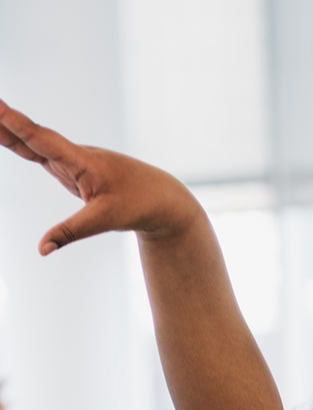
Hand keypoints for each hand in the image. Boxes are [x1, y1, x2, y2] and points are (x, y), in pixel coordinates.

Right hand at [0, 99, 198, 254]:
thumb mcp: (105, 220)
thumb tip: (41, 250)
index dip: (16, 124)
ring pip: (33, 142)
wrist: (162, 197)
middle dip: (5, 121)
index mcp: (82, 160)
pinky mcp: (72, 169)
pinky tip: (3, 133)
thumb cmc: (138, 204)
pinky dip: (20, 142)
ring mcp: (72, 160)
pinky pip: (40, 152)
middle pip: (32, 136)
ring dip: (7, 129)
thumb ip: (70, 233)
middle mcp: (74, 154)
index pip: (42, 139)